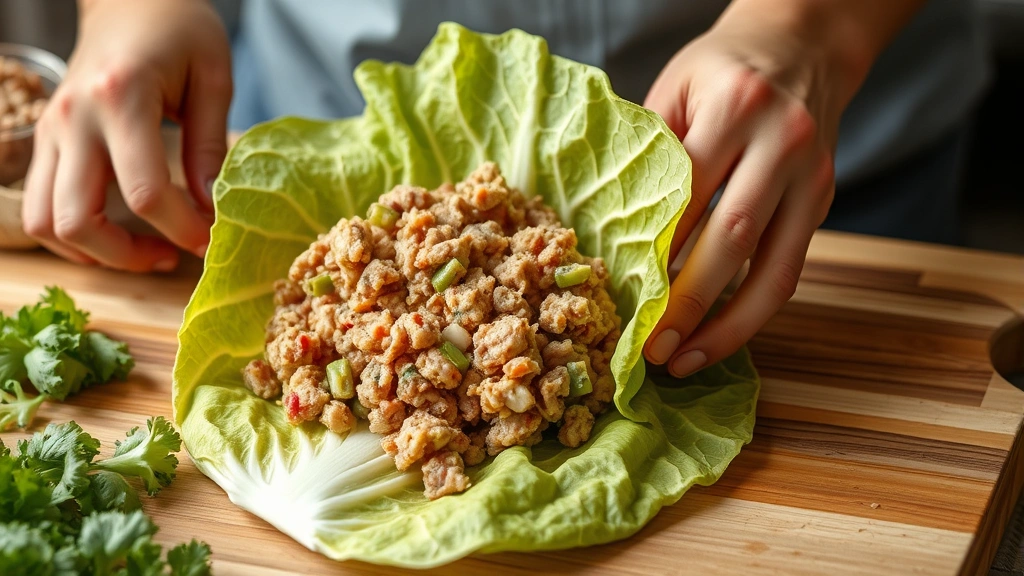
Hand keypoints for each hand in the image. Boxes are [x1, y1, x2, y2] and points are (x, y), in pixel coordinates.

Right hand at [22, 0, 231, 271]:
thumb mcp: (213, 78)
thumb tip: (212, 209)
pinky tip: (118, 234)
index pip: (145, 193)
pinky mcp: (44, 140)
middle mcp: (73, 120)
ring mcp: (50, 131)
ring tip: (147, 249)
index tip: (212, 241)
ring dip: (95, 253)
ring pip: (45, 223)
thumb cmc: (178, 29)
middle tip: (175, 254)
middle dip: (129, 256)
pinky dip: (75, 235)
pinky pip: (39, 206)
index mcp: (121, 99)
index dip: (183, 230)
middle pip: (77, 221)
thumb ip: (211, 146)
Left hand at [642, 0, 921, 375]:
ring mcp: (810, 176)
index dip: (654, 256)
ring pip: (773, 268)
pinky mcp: (822, 201)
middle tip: (651, 349)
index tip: (622, 301)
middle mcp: (781, 143)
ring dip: (729, 325)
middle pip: (731, 238)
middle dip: (688, 303)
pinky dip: (755, 308)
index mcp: (734, 108)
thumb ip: (647, 153)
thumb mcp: (674, 87)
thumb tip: (607, 230)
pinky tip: (722, 335)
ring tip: (687, 361)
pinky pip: (789, 267)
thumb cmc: (723, 67)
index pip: (686, 196)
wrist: (804, 42)